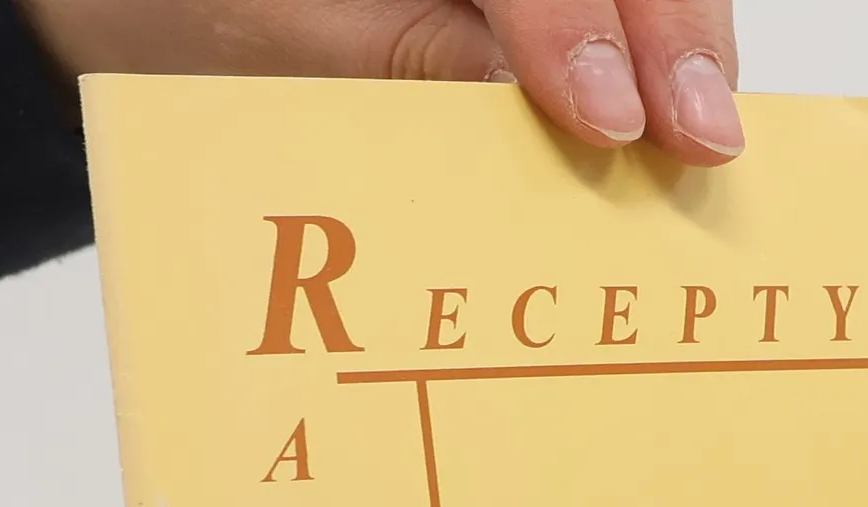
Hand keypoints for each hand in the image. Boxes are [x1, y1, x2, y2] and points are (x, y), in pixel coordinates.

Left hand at [16, 0, 743, 164]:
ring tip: (702, 125)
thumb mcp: (262, 43)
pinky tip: (674, 93)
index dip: (577, 21)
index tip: (610, 118)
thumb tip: (541, 111)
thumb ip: (402, 62)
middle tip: (699, 133)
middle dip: (668, 19)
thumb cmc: (165, 5)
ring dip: (678, 25)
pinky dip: (649, 30)